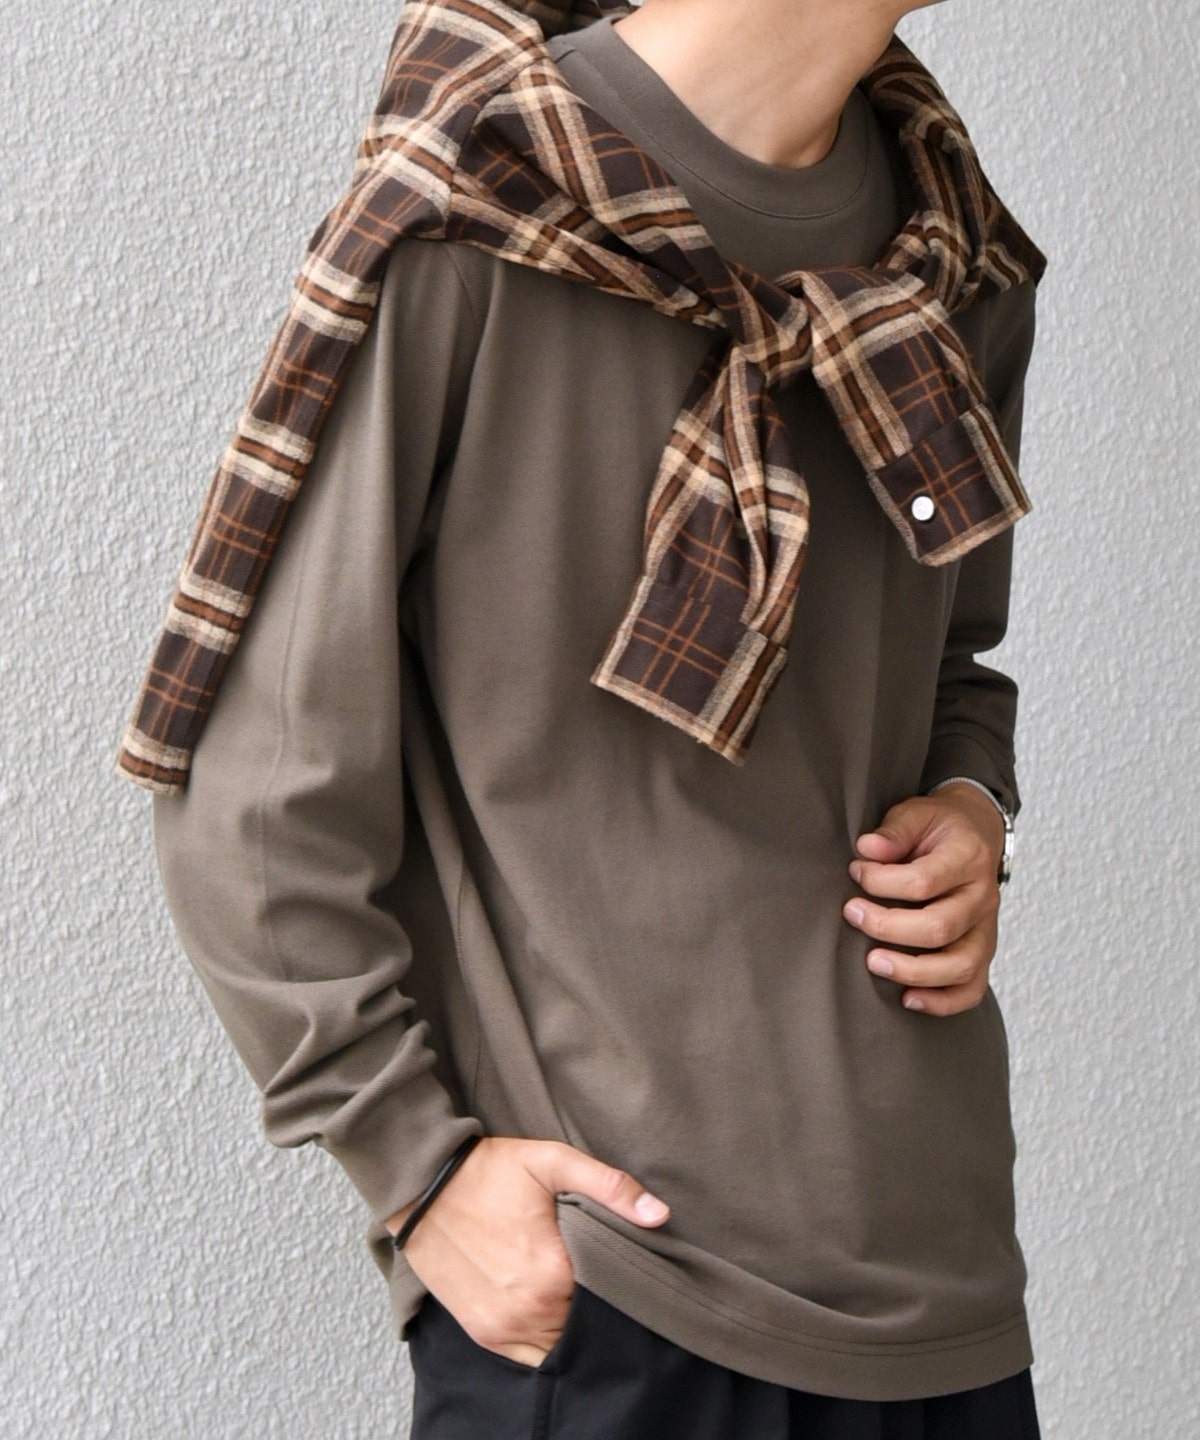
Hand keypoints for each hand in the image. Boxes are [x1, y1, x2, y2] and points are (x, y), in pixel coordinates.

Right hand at [385, 1136, 669, 1366]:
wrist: (421, 1187)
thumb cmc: (489, 1171)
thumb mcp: (552, 1161)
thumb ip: (610, 1187)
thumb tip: (660, 1215)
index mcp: (554, 1273)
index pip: (610, 1294)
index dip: (620, 1279)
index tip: (621, 1260)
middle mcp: (531, 1311)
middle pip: (587, 1324)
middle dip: (597, 1305)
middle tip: (598, 1274)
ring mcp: (504, 1328)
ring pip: (560, 1346)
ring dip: (572, 1327)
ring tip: (575, 1292)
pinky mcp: (484, 1334)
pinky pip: (530, 1357)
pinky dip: (545, 1343)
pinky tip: (552, 1314)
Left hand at [843, 783, 1005, 1016]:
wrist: (977, 834)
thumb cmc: (939, 827)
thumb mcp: (916, 813)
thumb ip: (893, 831)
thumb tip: (867, 849)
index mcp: (968, 857)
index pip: (924, 881)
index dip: (882, 882)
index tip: (856, 872)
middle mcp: (983, 897)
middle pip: (940, 927)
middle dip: (887, 926)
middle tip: (852, 914)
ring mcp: (986, 929)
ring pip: (960, 965)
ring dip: (912, 971)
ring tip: (873, 962)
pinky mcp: (982, 952)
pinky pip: (972, 989)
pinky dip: (942, 1001)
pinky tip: (907, 999)